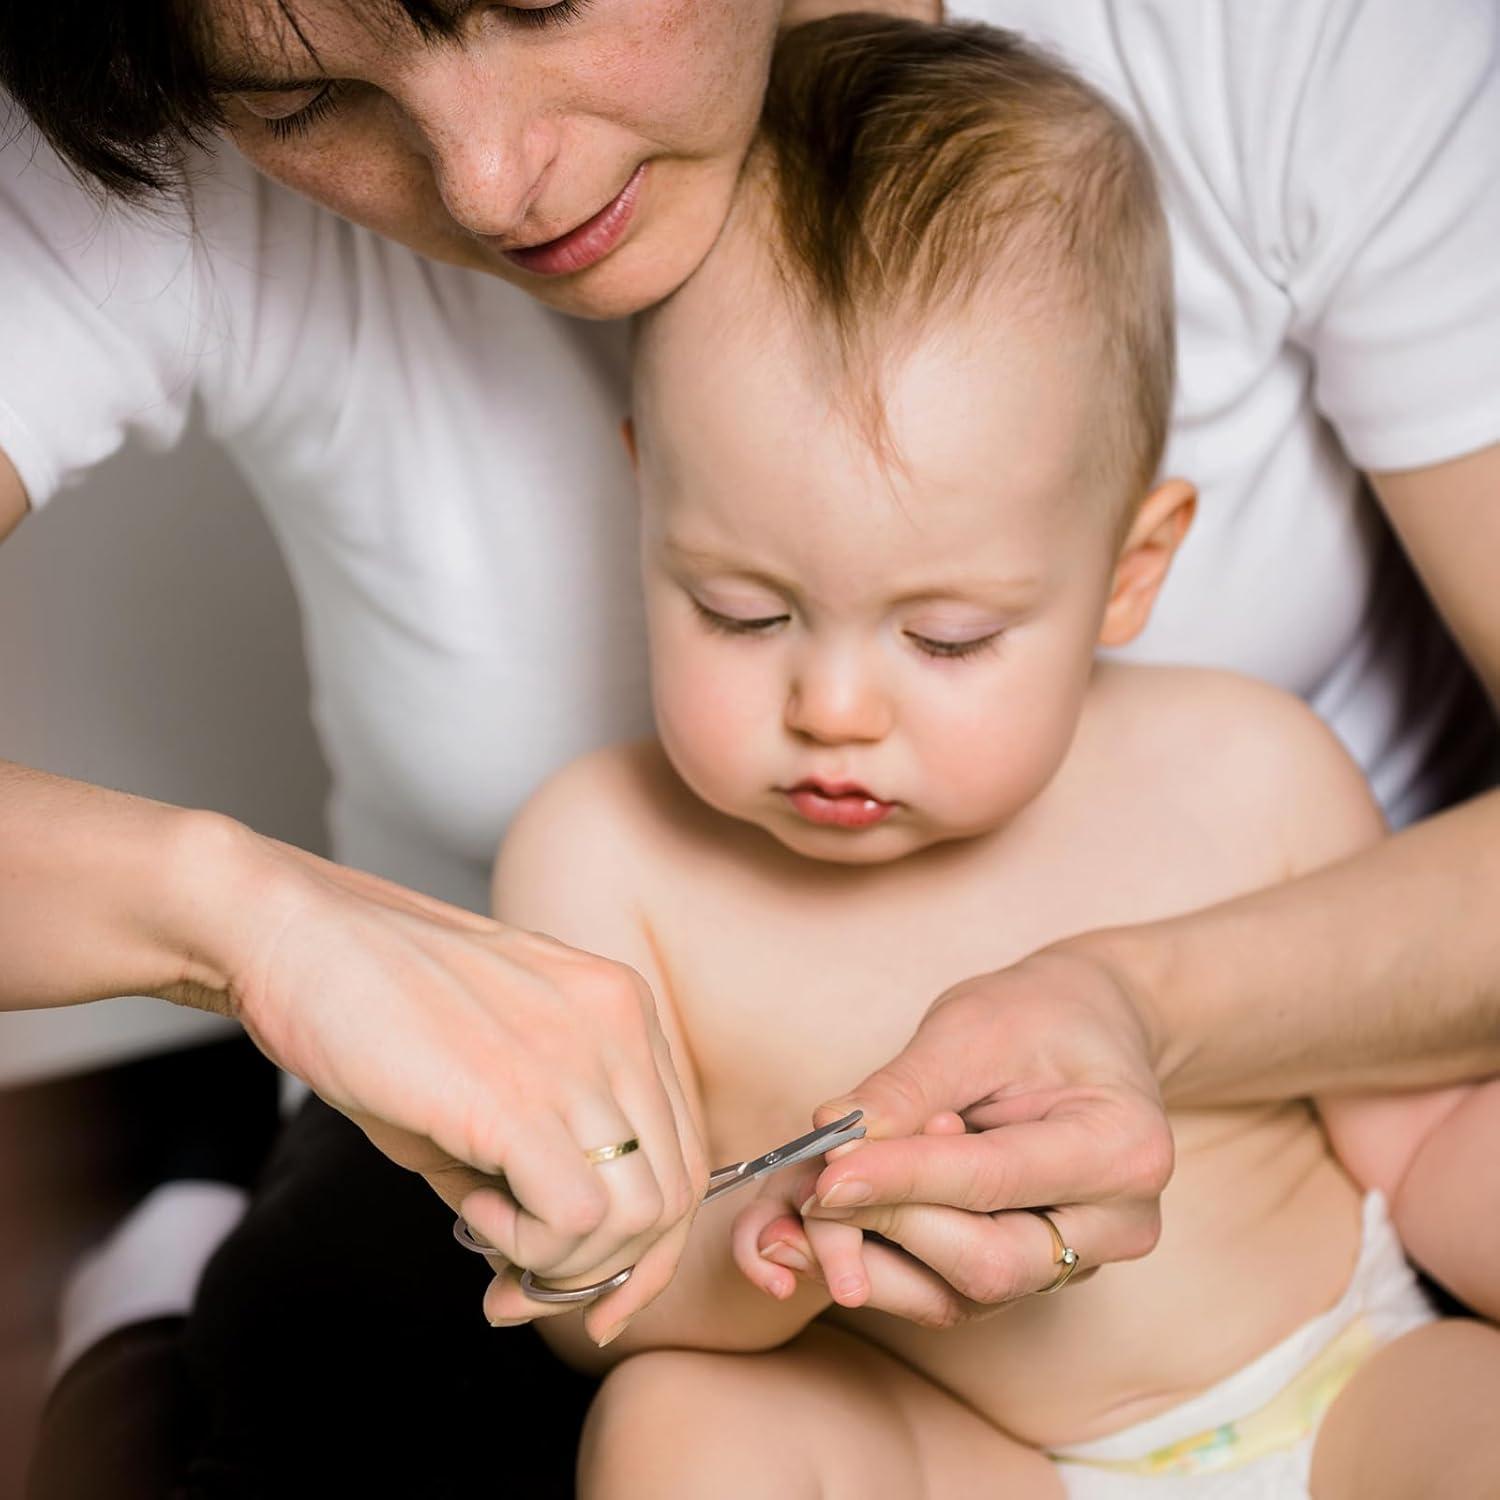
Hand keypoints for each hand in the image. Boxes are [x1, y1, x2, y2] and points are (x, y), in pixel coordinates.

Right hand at [180, 819, 707, 1342]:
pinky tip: (471, 1214)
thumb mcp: (489, 1071)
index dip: (645, 1242)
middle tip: (521, 1288)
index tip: (584, 1286)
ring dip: (565, 1263)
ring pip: (637, 1213)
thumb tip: (547, 1256)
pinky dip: (531, 1248)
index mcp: (623, 1008)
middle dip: (608, 1271)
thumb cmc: (379, 1005)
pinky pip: (578, 1216)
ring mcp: (574, 1054)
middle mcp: (620, 1022)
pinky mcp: (515, 1095)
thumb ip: (539, 1148)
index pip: (686, 1152)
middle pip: (675, 1192)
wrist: (298, 938)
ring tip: (487, 1236)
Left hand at [753, 943, 1172, 1325]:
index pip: (993, 1180)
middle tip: (804, 1194)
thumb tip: (831, 1136)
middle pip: (987, 1264)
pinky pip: (951, 1292)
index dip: (902, 1182)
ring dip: (868, 1262)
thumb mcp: (973, 1026)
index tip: (824, 1174)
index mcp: (1123, 1148)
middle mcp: (1116, 1224)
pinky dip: (881, 1266)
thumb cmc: (1038, 1015)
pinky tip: (821, 1236)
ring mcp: (1080, 1259)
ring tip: (790, 1224)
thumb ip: (907, 1087)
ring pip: (962, 1296)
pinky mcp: (1035, 1273)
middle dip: (885, 1229)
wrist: (1089, 1027)